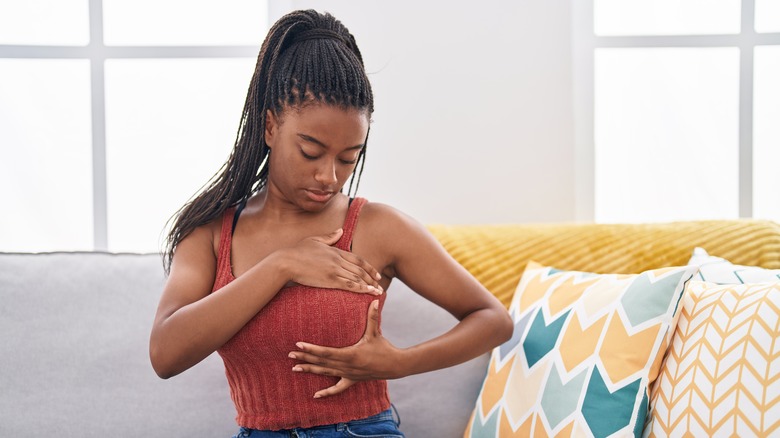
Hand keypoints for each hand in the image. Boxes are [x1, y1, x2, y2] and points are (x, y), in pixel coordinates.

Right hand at [283, 229, 382, 294]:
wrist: (287, 261)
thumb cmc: (297, 251)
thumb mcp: (315, 240)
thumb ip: (329, 237)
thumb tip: (340, 230)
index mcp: (336, 251)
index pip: (358, 259)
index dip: (369, 267)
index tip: (376, 274)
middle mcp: (338, 260)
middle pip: (360, 269)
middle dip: (372, 278)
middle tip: (380, 285)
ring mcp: (335, 270)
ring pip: (357, 278)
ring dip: (369, 285)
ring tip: (378, 292)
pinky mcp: (330, 279)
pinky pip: (349, 285)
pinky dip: (361, 288)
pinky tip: (368, 292)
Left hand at [289, 300, 404, 397]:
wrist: (394, 365)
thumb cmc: (384, 347)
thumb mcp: (376, 332)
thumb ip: (373, 316)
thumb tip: (375, 299)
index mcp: (350, 354)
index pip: (326, 352)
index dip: (312, 348)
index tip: (299, 344)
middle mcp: (346, 366)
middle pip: (321, 362)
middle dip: (305, 358)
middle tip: (290, 354)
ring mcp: (348, 374)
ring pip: (325, 373)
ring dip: (310, 371)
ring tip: (294, 368)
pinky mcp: (352, 380)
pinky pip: (337, 388)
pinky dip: (327, 392)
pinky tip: (315, 396)